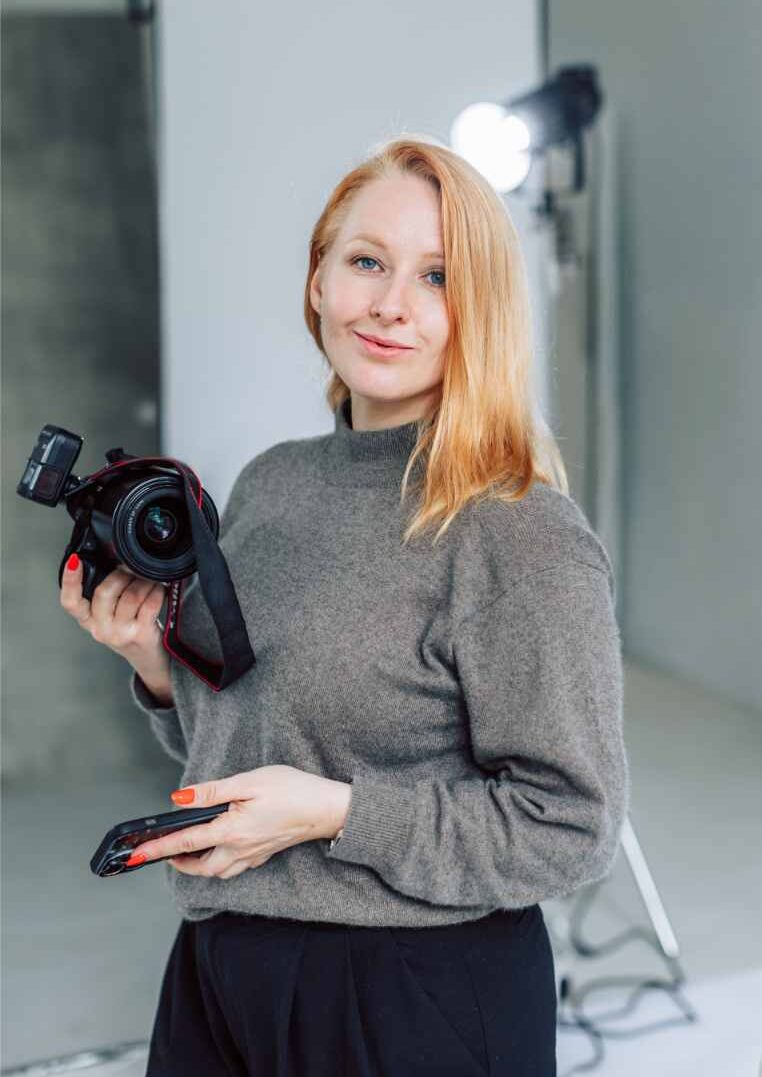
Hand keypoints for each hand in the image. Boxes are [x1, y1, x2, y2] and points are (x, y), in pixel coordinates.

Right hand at [60, 555, 169, 684]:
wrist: (147, 659)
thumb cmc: (128, 629)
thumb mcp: (108, 615)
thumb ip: (104, 594)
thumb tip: (113, 560)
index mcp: (88, 620)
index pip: (70, 602)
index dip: (70, 581)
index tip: (74, 561)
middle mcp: (100, 628)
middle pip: (104, 592)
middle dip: (120, 575)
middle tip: (130, 570)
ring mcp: (120, 633)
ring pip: (130, 595)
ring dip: (142, 581)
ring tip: (147, 579)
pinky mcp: (141, 634)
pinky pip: (150, 603)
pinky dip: (156, 591)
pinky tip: (158, 590)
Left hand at [127, 765, 351, 878]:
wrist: (327, 808)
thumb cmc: (292, 790)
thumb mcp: (249, 782)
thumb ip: (212, 792)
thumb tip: (180, 799)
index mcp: (231, 831)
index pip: (185, 842)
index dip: (157, 848)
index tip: (136, 855)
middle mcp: (240, 850)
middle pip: (201, 867)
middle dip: (180, 862)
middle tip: (165, 850)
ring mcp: (253, 855)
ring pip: (218, 871)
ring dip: (199, 864)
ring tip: (189, 849)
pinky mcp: (264, 853)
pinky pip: (234, 866)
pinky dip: (220, 862)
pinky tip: (222, 846)